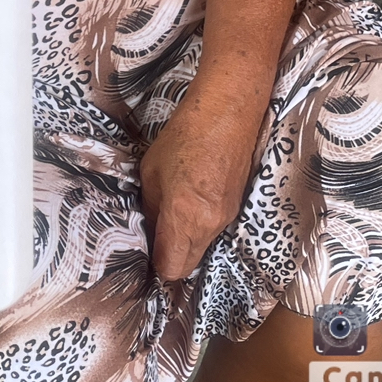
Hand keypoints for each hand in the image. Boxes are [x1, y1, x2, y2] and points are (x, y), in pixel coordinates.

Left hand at [140, 76, 265, 282]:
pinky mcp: (235, 207)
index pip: (172, 268)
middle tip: (155, 239)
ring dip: (185, 242)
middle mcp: (209, 225)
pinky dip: (199, 227)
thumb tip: (148, 230)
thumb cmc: (184, 137)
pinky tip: (191, 202)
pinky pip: (213, 231)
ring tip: (171, 216)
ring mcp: (226, 218)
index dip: (156, 266)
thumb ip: (150, 209)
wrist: (227, 113)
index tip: (145, 255)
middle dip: (171, 258)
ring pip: (202, 248)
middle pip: (188, 265)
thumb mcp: (151, 173)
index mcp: (185, 217)